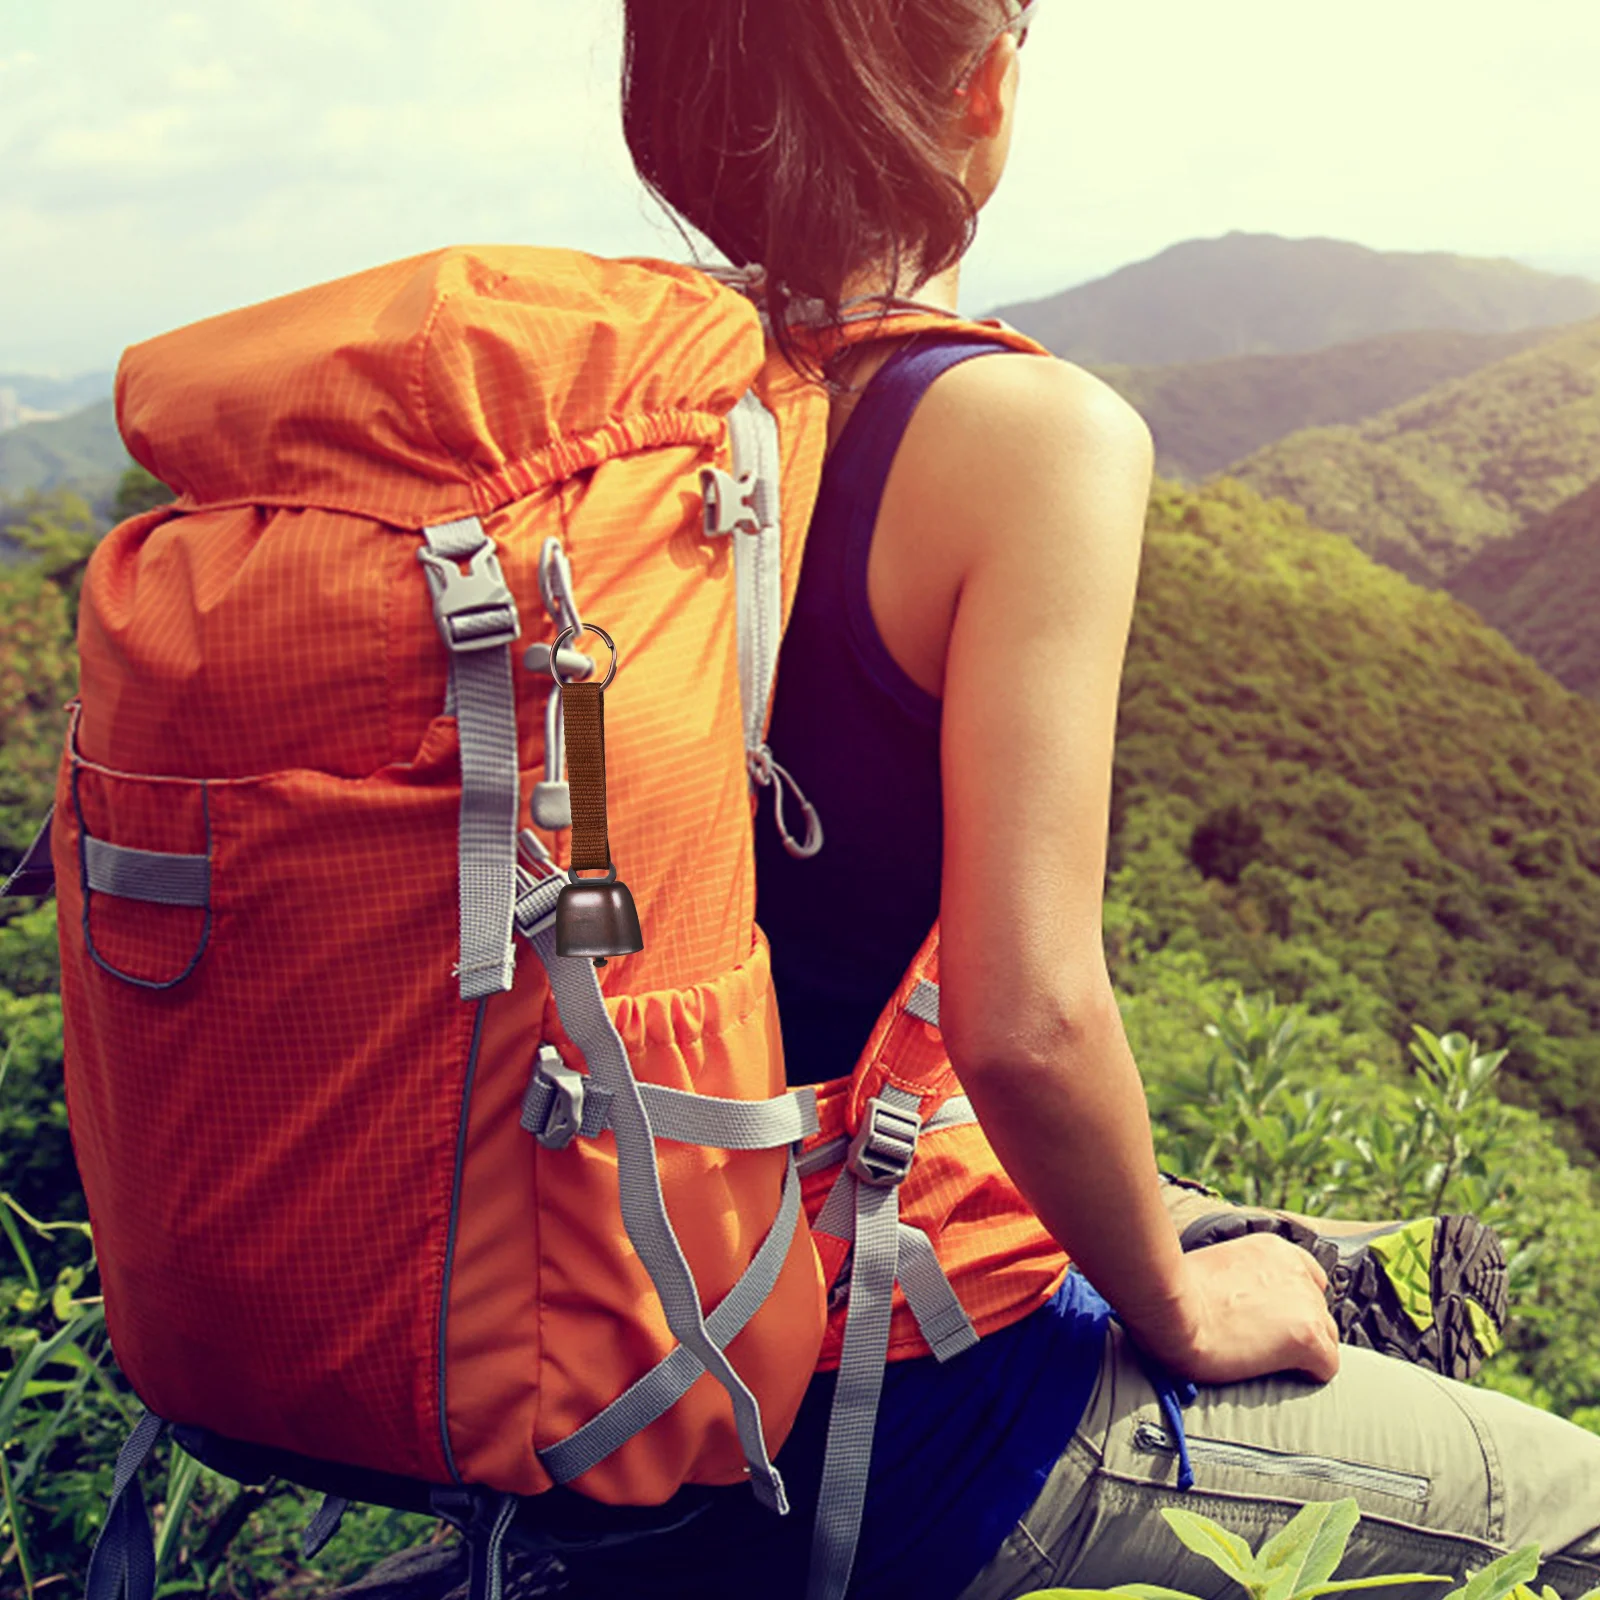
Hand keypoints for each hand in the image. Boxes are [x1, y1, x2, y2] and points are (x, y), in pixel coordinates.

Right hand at [1120, 1232, 1341, 1386]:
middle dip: (1296, 1326)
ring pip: (1327, 1338)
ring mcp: (1306, 1303)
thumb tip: (1238, 1302)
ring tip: (1267, 1361)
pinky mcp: (1307, 1337)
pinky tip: (1279, 1374)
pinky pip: (1327, 1367)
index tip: (1271, 1317)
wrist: (1172, 1309)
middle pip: (1318, 1309)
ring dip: (1302, 1350)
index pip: (1308, 1277)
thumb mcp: (1215, 1267)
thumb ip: (1241, 1277)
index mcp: (1273, 1249)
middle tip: (1262, 1342)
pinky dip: (1308, 1375)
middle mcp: (1297, 1271)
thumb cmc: (1176, 1292)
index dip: (1291, 1303)